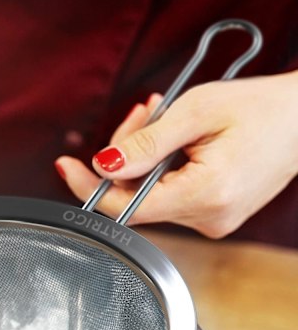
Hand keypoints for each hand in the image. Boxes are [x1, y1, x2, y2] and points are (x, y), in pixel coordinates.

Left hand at [56, 72, 297, 237]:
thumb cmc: (262, 109)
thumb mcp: (197, 111)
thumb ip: (146, 142)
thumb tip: (104, 164)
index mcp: (206, 195)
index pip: (127, 206)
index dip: (91, 187)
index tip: (66, 167)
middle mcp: (208, 218)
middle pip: (136, 197)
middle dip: (126, 155)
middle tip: (142, 114)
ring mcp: (211, 221)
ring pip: (150, 194)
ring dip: (145, 157)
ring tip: (163, 118)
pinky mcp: (211, 215)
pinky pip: (168, 195)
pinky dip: (161, 167)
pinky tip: (174, 140)